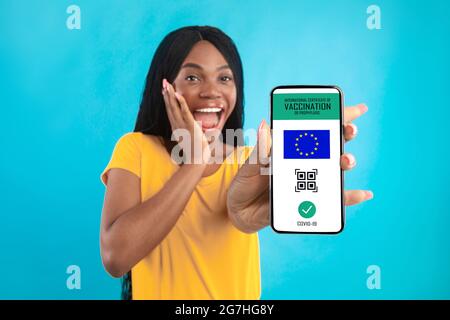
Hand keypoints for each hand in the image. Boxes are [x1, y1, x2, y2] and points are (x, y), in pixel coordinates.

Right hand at [162, 79, 210, 164]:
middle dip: (166, 94)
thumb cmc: (198, 153)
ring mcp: (182, 126)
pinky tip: (178, 94)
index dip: (167, 100)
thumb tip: (213, 131)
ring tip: (167, 85)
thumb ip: (203, 135)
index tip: (165, 91)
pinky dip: (181, 103)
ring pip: (174, 107)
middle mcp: (177, 126)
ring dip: (170, 95)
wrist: (197, 161)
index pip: (171, 112)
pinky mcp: (190, 126)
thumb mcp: (198, 141)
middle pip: (170, 107)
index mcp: (177, 129)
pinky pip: (184, 112)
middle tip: (163, 82)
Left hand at [227, 103, 373, 232]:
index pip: (315, 128)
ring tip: (346, 160)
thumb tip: (265, 124)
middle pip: (331, 145)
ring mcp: (308, 180)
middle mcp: (303, 162)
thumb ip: (260, 149)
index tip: (353, 109)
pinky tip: (364, 194)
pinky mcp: (309, 201)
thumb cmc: (244, 183)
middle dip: (345, 135)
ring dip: (346, 162)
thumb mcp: (249, 165)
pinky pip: (333, 200)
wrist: (239, 210)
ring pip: (334, 169)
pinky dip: (349, 197)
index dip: (336, 117)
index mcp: (290, 148)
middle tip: (349, 131)